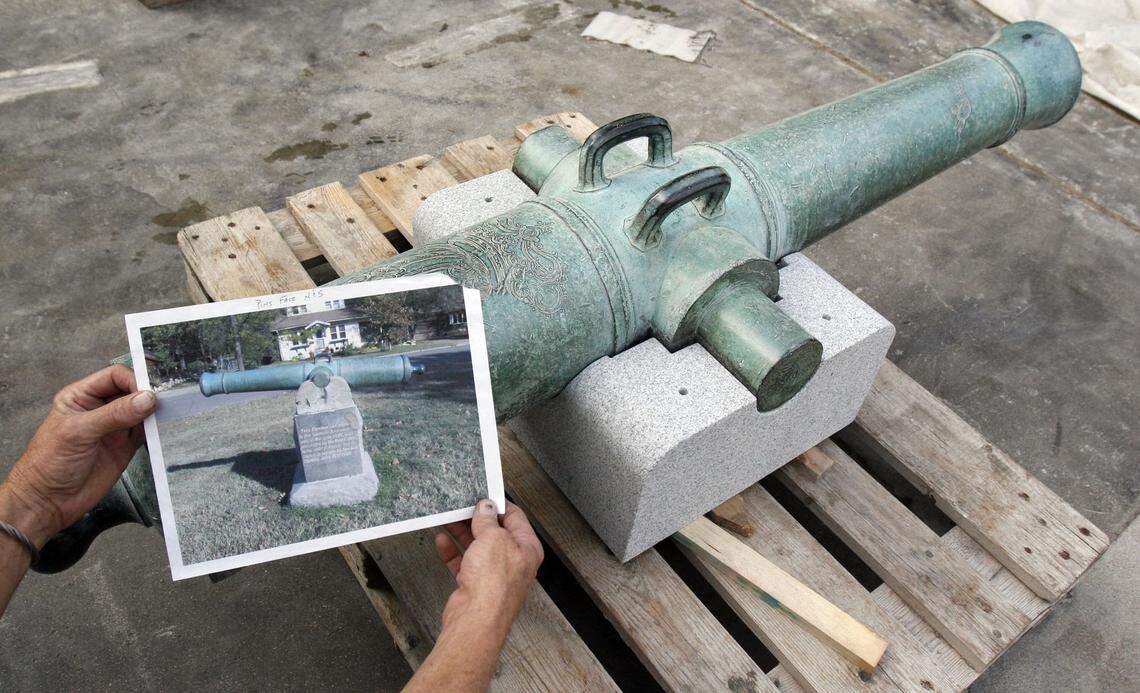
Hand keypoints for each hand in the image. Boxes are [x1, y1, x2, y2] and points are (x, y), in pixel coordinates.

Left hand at [0, 365, 155, 546]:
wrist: (49, 501)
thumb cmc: (50, 463)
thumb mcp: (79, 432)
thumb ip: (114, 414)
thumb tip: (147, 399)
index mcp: (81, 396)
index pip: (114, 377)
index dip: (132, 381)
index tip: (147, 394)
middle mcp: (100, 408)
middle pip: (131, 391)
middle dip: (146, 396)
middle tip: (160, 405)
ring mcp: (114, 428)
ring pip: (141, 411)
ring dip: (153, 413)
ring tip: (163, 419)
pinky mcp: (125, 446)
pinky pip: (145, 433)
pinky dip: (155, 432)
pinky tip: (160, 432)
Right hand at [434, 500, 543, 638]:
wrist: (475, 620)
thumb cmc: (493, 583)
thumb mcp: (493, 538)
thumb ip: (488, 520)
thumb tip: (486, 507)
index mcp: (527, 549)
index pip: (515, 518)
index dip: (499, 504)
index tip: (484, 494)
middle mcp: (513, 562)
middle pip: (494, 532)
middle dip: (477, 518)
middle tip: (462, 505)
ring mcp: (493, 574)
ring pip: (477, 546)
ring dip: (462, 532)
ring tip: (448, 518)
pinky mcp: (475, 585)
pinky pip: (463, 562)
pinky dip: (453, 551)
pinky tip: (442, 540)